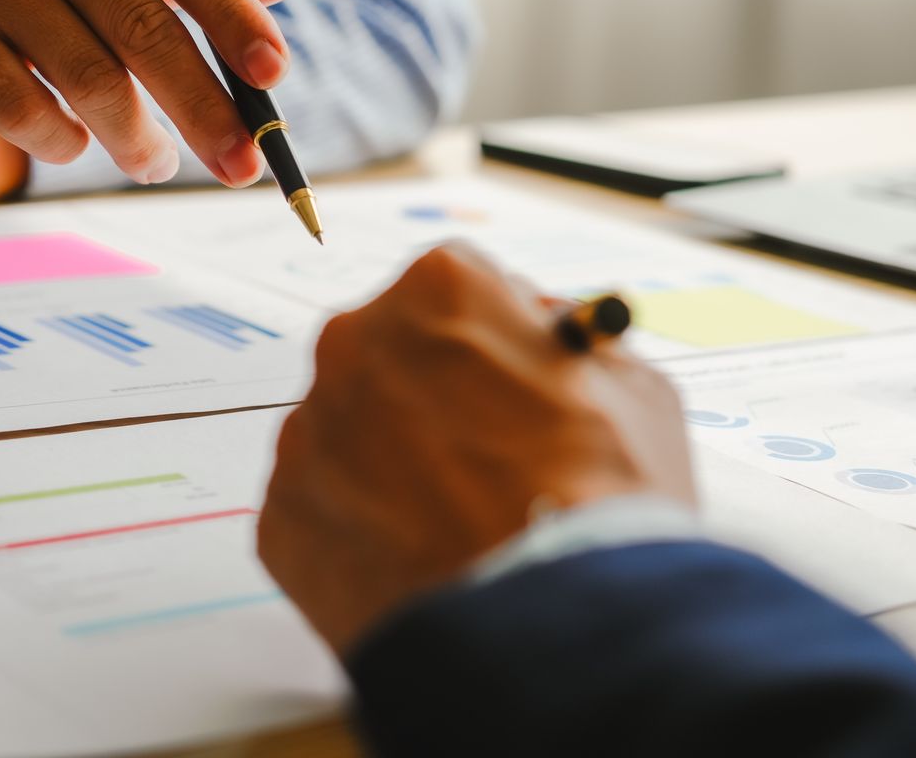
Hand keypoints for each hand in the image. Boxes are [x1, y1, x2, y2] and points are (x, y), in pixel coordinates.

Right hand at [0, 0, 304, 187]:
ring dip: (137, 140)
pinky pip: (26, 112)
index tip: (276, 76)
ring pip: (91, 81)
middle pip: (146, 31)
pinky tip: (76, 143)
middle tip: (243, 164)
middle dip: (205, 109)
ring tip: (156, 163)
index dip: (237, 19)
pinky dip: (64, 142)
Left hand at [259, 244, 696, 654]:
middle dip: (429, 392)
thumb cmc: (601, 496)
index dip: (494, 337)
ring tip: (452, 525)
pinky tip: (416, 563)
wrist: (547, 629)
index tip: (514, 380)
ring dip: (390, 462)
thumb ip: (578, 348)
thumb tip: (553, 344)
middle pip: (389, 351)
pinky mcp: (281, 515)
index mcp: (438, 289)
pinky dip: (360, 530)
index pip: (458, 287)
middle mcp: (355, 341)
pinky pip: (322, 506)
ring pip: (349, 430)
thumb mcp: (634, 389)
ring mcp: (309, 429)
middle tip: (480, 458)